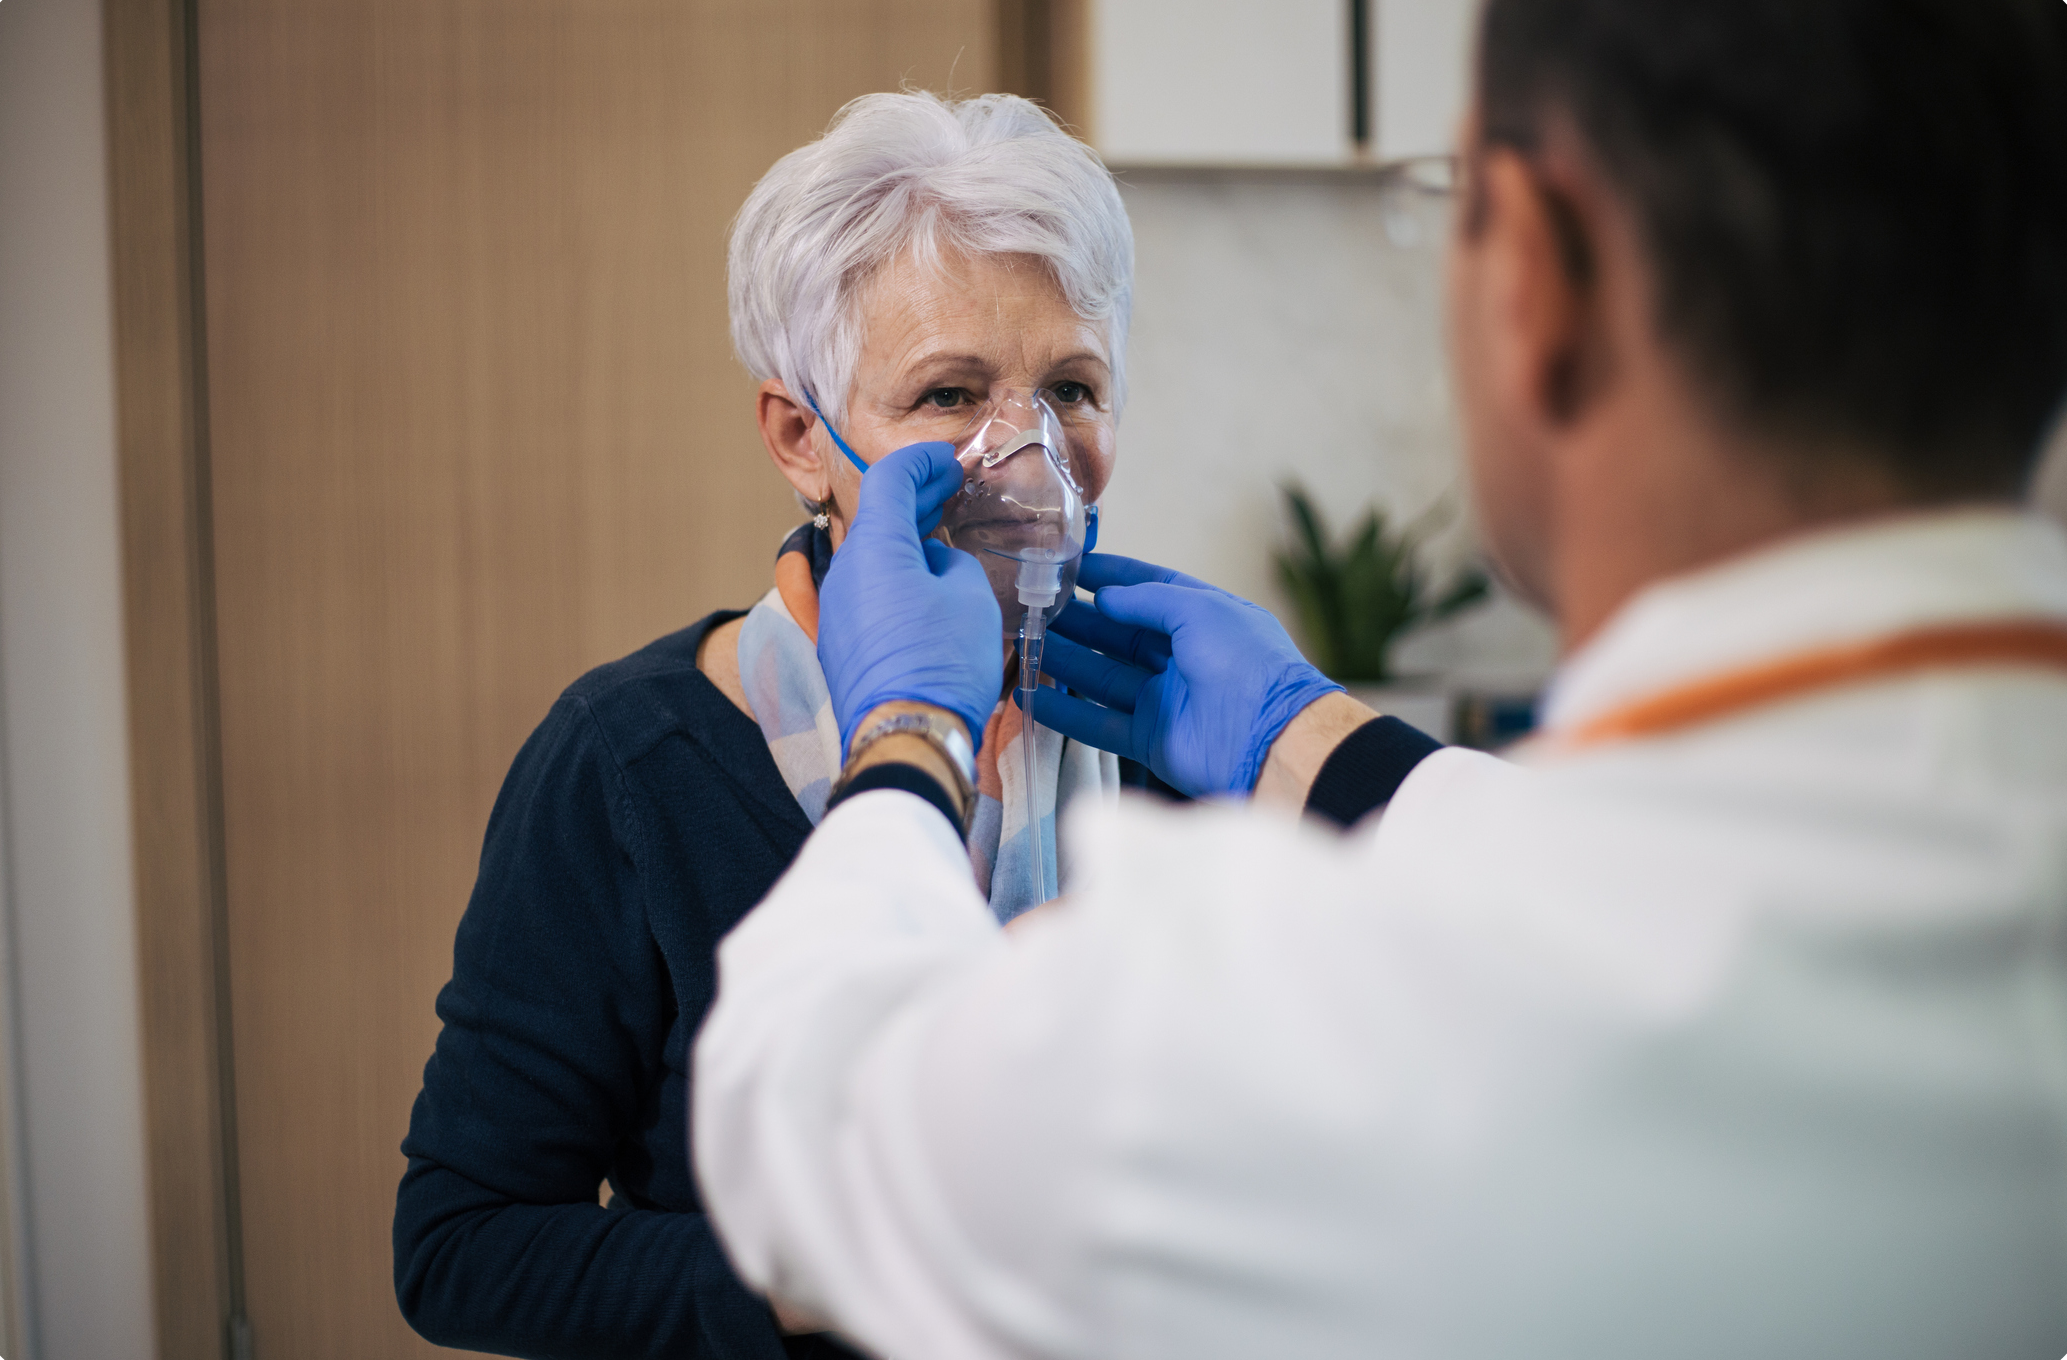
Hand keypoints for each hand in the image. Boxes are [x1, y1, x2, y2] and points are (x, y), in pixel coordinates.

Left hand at [818, 442, 1002, 753]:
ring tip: (941, 535)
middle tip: (950, 488)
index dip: (921, 462)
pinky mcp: (839, 642)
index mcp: (874, 548)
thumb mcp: (971, 597)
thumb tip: (936, 565)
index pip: (890, 479)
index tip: (947, 460)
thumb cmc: (943, 665)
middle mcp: (844, 572)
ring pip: (871, 557)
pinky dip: (894, 574)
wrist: (905, 738)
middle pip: (876, 517)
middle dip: (914, 498)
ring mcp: (836, 609)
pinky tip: (923, 585)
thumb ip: (953, 564)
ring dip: (905, 539)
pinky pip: (866, 591)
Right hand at [1024, 553, 1342, 796]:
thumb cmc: (1246, 664)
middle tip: (1035, 606)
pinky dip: (1067, 714)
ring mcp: (1165, 700)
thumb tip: (1105, 597)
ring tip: (1022, 644)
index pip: (1150, 590)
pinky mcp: (1150, 739)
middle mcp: (1183, 658)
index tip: (1072, 566)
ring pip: (1104, 677)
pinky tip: (1032, 698)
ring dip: (1065, 662)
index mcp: (1203, 619)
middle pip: (1119, 635)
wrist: (1273, 740)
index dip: (1112, 577)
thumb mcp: (1201, 611)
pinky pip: (1100, 724)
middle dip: (1079, 620)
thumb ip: (1149, 600)